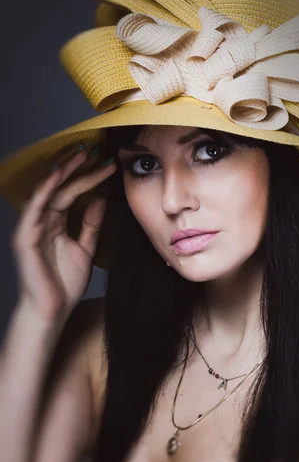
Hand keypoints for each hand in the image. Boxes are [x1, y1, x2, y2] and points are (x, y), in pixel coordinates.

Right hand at [11, 146, 116, 320]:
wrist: (53, 310)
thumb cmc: (65, 283)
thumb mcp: (86, 248)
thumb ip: (91, 223)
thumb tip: (101, 198)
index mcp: (56, 222)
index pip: (73, 193)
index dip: (90, 177)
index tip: (109, 164)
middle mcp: (43, 220)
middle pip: (62, 188)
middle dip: (79, 168)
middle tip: (97, 151)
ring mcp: (32, 227)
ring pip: (48, 192)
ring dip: (64, 172)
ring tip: (82, 155)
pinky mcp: (25, 236)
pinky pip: (35, 207)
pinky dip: (46, 190)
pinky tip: (59, 175)